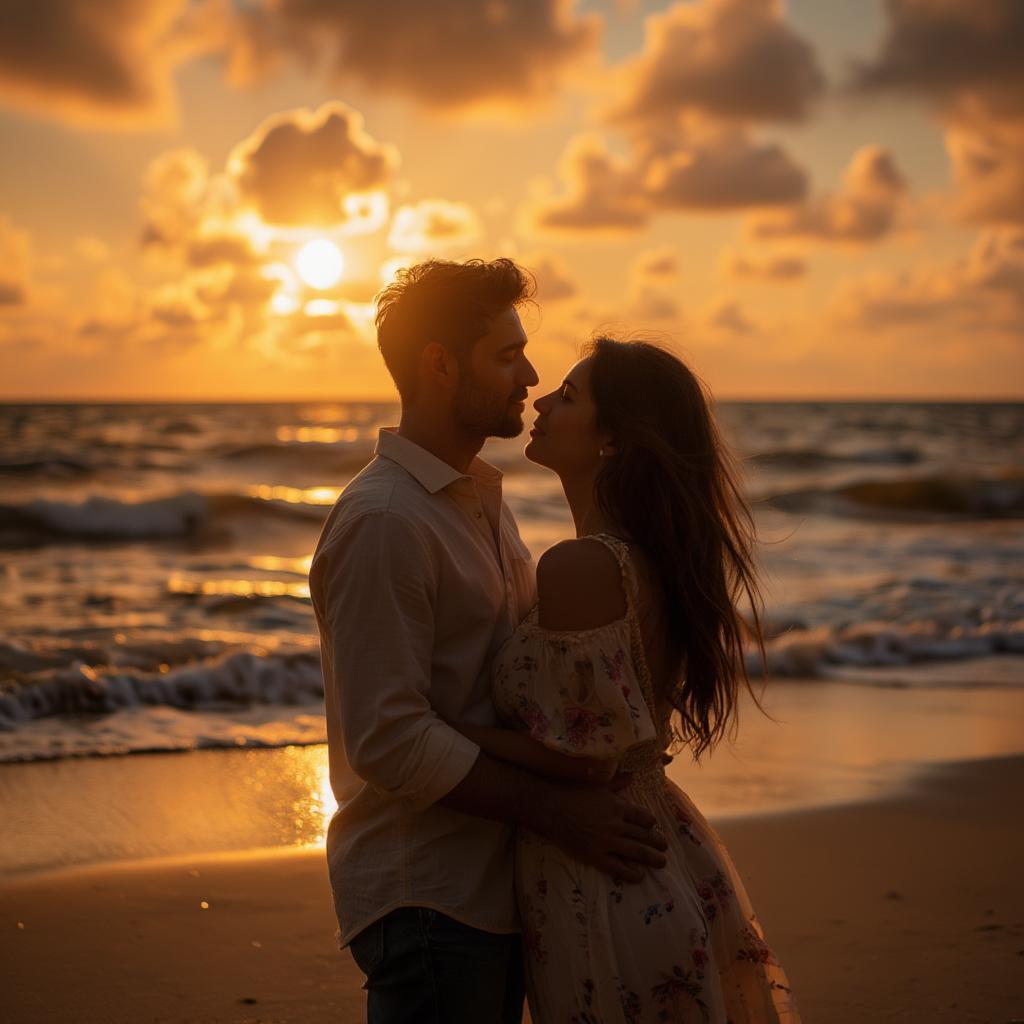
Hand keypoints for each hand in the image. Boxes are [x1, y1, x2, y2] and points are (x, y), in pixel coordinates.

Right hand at [539, 782, 667, 883]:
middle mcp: (616, 825)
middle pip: (643, 835)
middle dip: (657, 842)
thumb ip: (617, 782)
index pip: (643, 817)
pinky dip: (630, 874)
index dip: (651, 823)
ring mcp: (606, 842)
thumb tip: (632, 775)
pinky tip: (639, 877)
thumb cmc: (572, 792)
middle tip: (665, 846)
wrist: (550, 808)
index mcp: (618, 807)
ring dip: (651, 858)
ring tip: (661, 862)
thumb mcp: (597, 784)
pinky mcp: (595, 856)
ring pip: (636, 852)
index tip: (653, 826)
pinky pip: (617, 868)